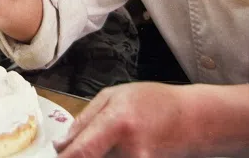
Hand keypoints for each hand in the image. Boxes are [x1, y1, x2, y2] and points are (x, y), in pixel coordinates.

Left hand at [54, 83, 197, 157]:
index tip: (55, 156)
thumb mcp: (113, 96)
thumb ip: (84, 120)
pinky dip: (108, 156)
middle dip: (78, 155)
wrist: (193, 121)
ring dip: (95, 154)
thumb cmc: (154, 102)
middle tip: (76, 147)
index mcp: (117, 124)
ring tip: (105, 142)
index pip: (80, 153)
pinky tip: (113, 149)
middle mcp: (129, 151)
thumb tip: (62, 145)